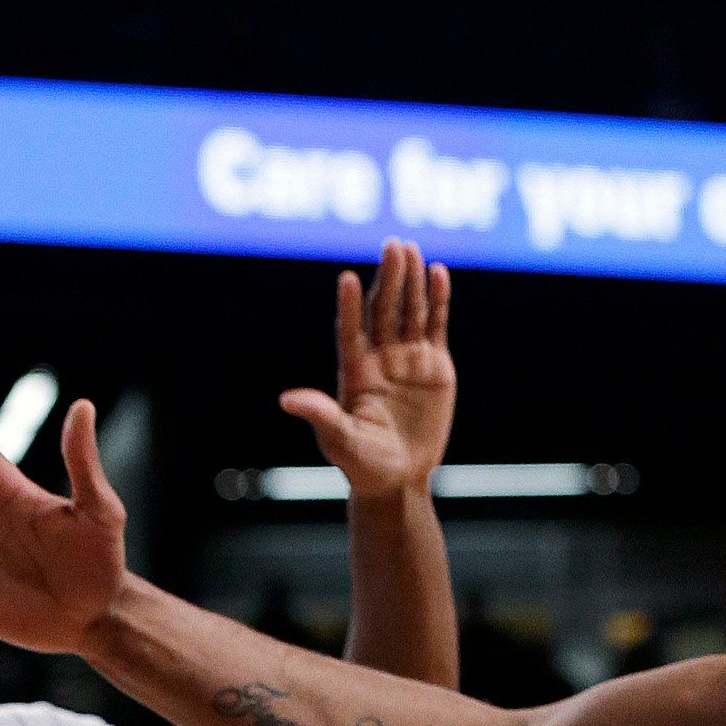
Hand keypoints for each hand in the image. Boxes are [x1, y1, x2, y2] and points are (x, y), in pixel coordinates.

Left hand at [280, 244, 454, 500]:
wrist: (398, 479)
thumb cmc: (363, 465)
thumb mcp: (340, 442)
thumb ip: (322, 417)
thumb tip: (287, 400)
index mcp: (353, 370)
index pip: (350, 330)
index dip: (350, 306)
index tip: (348, 279)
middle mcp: (378, 356)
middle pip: (383, 310)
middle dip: (388, 279)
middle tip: (392, 246)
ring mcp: (407, 357)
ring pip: (409, 310)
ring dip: (411, 280)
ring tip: (411, 249)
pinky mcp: (434, 365)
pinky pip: (435, 325)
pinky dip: (438, 299)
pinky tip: (437, 272)